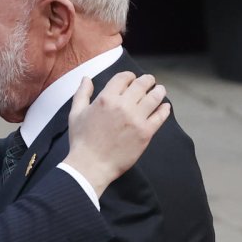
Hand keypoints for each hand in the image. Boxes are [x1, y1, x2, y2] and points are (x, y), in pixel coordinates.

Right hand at [63, 72, 169, 193]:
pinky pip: (160, 117)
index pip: (123, 78)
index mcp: (106, 98)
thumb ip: (82, 94)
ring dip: (159, 91)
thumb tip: (86, 79)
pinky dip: (164, 110)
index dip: (130, 76)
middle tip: (150, 81)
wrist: (90, 165)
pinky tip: (165, 107)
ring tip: (160, 90)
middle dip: (147, 80)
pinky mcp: (145, 133)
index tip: (132, 79)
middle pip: (141, 85)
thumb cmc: (81, 141)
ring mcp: (136, 119)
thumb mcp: (76, 114)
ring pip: (154, 98)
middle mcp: (123, 106)